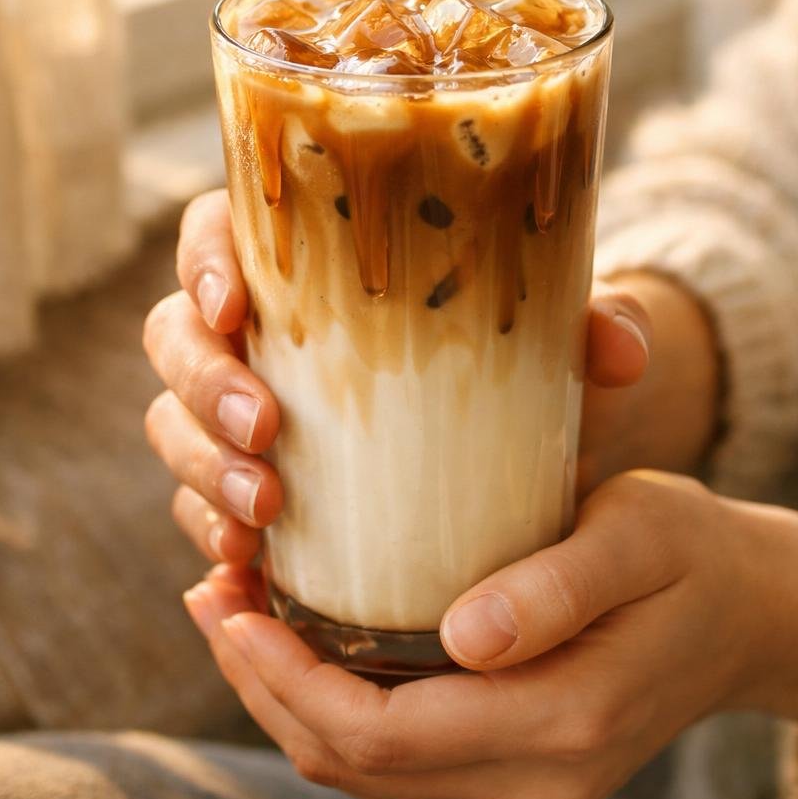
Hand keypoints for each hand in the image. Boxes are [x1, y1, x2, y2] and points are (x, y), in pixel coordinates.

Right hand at [142, 190, 665, 557]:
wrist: (519, 449)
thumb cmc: (516, 362)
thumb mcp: (555, 339)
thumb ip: (589, 326)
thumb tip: (623, 348)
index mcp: (306, 260)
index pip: (218, 233)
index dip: (204, 262)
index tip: (236, 306)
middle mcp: (258, 332)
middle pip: (175, 335)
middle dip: (205, 386)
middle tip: (270, 429)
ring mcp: (239, 412)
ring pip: (174, 424)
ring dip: (203, 468)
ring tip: (265, 513)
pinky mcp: (248, 486)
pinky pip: (196, 507)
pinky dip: (211, 534)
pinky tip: (248, 566)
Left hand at [182, 471, 797, 798]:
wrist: (752, 614)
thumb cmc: (692, 550)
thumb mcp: (640, 534)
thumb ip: (557, 586)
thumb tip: (462, 636)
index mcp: (564, 725)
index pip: (381, 733)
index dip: (285, 678)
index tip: (227, 600)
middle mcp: (538, 789)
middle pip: (355, 767)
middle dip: (263, 685)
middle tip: (209, 591)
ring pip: (366, 777)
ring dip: (288, 700)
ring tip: (234, 609)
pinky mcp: (518, 785)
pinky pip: (398, 767)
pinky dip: (335, 712)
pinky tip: (303, 644)